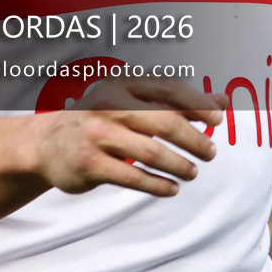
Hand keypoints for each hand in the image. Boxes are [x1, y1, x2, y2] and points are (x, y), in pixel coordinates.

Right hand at [32, 73, 227, 197]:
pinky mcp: (89, 163)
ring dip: (179, 165)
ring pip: (151, 152)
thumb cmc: (100, 119)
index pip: (168, 88)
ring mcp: (97, 134)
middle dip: (193, 139)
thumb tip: (222, 101)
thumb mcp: (132, 102)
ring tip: (192, 172)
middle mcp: (108, 104)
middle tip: (211, 152)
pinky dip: (158, 185)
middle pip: (164, 121)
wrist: (48, 143)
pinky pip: (133, 177)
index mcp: (121, 83)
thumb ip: (176, 102)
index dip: (197, 103)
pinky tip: (172, 189)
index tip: (218, 119)